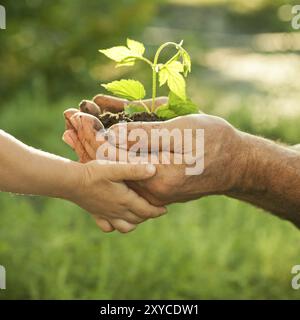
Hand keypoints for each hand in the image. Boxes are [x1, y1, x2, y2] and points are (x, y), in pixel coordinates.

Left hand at [63, 95, 245, 204]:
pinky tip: (103, 137)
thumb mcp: (182, 132)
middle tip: (68, 118)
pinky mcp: (157, 184)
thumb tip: (112, 135)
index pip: (114, 157)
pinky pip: (130, 167)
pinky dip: (116, 151)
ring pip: (118, 165)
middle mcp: (149, 188)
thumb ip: (146, 136)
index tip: (75, 117)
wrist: (236, 164)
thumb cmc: (215, 143)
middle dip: (89, 139)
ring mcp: (152, 188)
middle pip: (111, 163)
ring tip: (75, 128)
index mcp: (156, 177)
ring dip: (99, 144)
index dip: (93, 135)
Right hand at [69, 160, 165, 232]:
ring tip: (138, 215)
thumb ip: (134, 170)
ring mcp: (106, 215)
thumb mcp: (115, 168)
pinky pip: (108, 227)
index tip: (165, 210)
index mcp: (125, 200)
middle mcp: (117, 211)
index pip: (146, 211)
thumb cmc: (94, 173)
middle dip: (148, 216)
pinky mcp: (96, 214)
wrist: (71, 182)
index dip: (157, 211)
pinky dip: (115, 226)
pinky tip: (117, 218)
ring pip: (125, 227)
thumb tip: (153, 170)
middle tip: (154, 209)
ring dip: (134, 223)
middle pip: (138, 219)